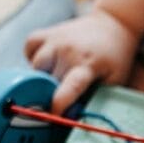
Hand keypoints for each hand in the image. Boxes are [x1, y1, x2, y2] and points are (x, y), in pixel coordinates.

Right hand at [24, 9, 138, 112]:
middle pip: (48, 81)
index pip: (70, 87)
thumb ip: (94, 98)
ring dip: (41, 76)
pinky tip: (48, 63)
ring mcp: (55, 39)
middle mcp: (68, 50)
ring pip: (35, 67)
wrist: (113, 24)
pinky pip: (29, 49)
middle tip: (61, 97)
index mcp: (88, 65)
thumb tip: (72, 117)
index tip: (52, 116)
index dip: (59, 104)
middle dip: (51, 93)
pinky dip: (33, 58)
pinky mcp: (45, 32)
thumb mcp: (114, 81)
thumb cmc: (114, 58)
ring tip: (57, 78)